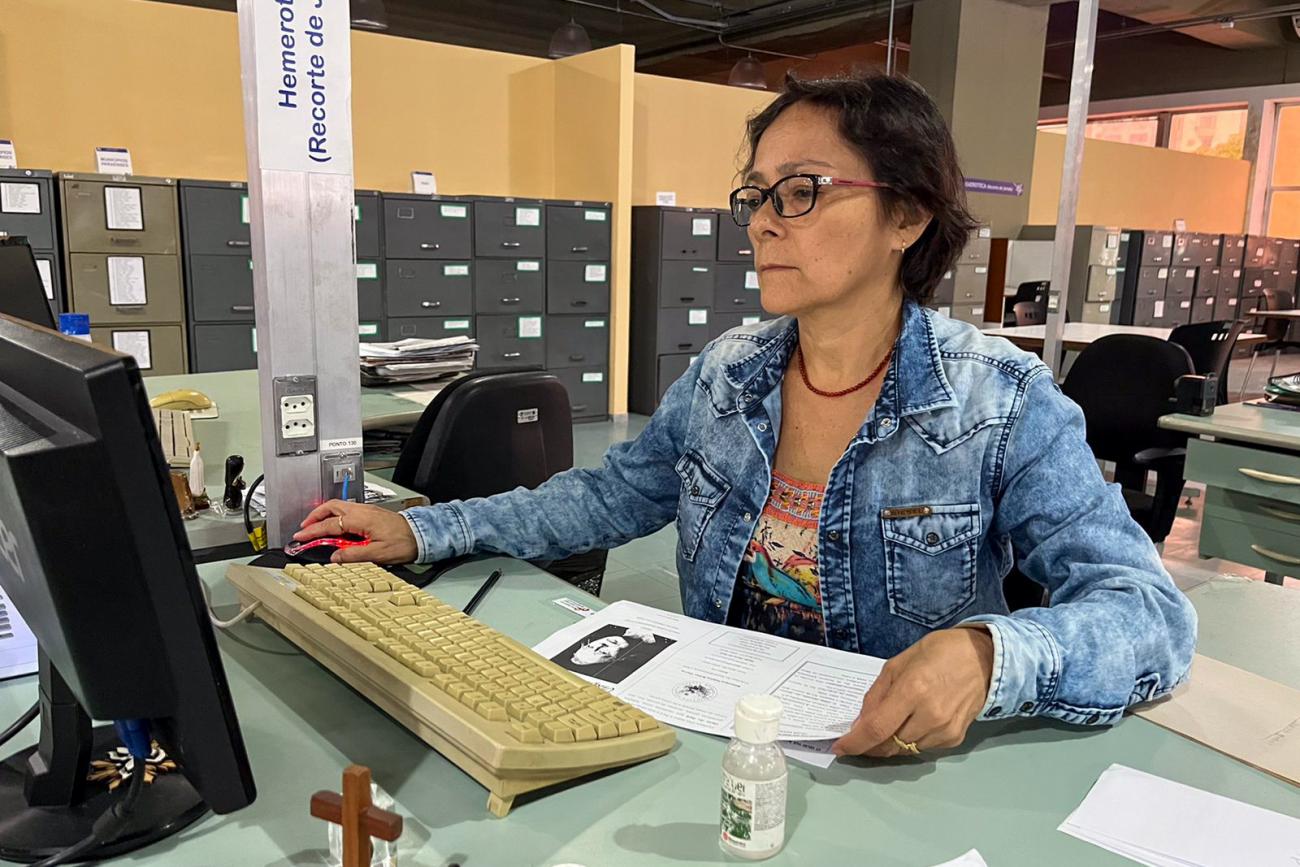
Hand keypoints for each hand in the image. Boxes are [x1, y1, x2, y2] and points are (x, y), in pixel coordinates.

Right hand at [293, 500, 417, 564]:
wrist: (421, 534)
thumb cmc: (404, 542)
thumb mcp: (377, 553)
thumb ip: (353, 555)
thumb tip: (334, 557)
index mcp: (360, 519)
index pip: (329, 525)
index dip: (312, 532)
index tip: (299, 538)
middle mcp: (361, 510)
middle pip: (329, 507)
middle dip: (313, 517)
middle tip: (303, 529)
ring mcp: (366, 509)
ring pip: (337, 506)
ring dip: (323, 514)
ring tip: (315, 526)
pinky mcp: (370, 512)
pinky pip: (346, 509)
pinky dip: (334, 515)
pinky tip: (334, 525)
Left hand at [832, 626, 993, 757]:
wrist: (984, 659)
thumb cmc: (938, 653)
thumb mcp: (897, 664)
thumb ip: (876, 695)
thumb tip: (859, 724)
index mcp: (912, 690)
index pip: (876, 729)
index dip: (855, 742)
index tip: (840, 748)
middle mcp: (930, 715)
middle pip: (888, 746)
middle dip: (868, 746)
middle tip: (858, 738)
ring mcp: (945, 730)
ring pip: (904, 751)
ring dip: (888, 744)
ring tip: (885, 726)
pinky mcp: (955, 738)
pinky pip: (922, 748)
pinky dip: (908, 742)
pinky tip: (910, 724)